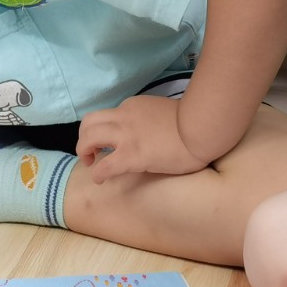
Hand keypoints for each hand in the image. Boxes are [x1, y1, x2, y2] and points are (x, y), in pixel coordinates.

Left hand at [76, 95, 208, 183]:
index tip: (112, 143)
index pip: (109, 116)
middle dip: (84, 138)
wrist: (202, 126)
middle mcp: (123, 117)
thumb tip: (148, 131)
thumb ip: (149, 118)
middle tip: (92, 153)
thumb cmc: (193, 120)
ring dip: (84, 152)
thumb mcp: (163, 111)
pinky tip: (100, 180)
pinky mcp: (131, 156)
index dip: (106, 130)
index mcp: (132, 106)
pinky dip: (97, 173)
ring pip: (88, 138)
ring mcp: (125, 136)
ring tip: (91, 164)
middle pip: (89, 122)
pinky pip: (104, 166)